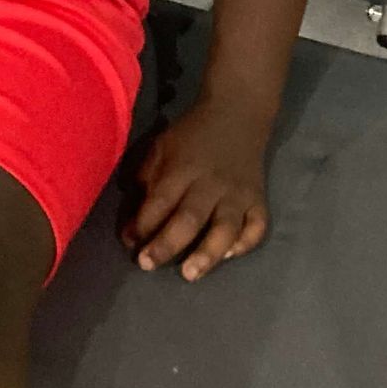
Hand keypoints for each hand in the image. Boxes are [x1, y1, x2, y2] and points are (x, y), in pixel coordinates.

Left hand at [123, 96, 272, 280]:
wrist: (237, 113)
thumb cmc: (191, 135)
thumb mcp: (161, 147)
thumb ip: (146, 180)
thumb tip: (131, 224)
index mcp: (183, 168)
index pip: (160, 201)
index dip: (142, 224)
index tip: (129, 243)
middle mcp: (211, 183)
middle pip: (189, 218)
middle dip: (167, 244)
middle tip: (146, 265)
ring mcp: (238, 193)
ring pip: (225, 228)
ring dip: (207, 253)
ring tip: (189, 274)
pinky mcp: (258, 199)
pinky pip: (257, 226)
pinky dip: (245, 243)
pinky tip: (228, 255)